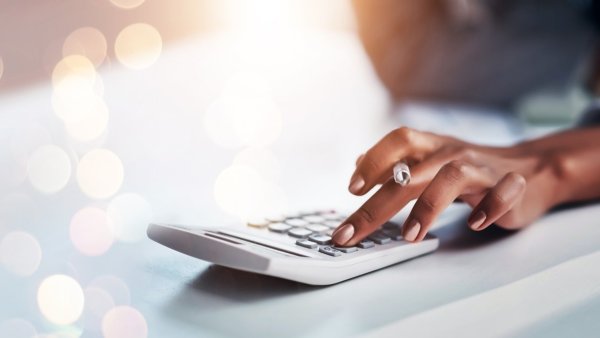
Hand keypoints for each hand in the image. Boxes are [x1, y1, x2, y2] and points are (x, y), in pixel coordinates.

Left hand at [332, 127, 568, 245]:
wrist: (530, 170)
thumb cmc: (470, 170)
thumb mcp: (430, 161)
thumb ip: (396, 164)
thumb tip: (358, 164)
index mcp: (432, 147)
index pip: (400, 141)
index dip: (374, 160)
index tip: (352, 189)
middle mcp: (453, 153)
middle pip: (411, 174)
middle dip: (377, 205)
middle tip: (351, 233)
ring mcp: (482, 168)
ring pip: (452, 177)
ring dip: (428, 207)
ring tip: (409, 235)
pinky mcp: (511, 186)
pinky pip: (502, 192)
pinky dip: (488, 207)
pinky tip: (474, 223)